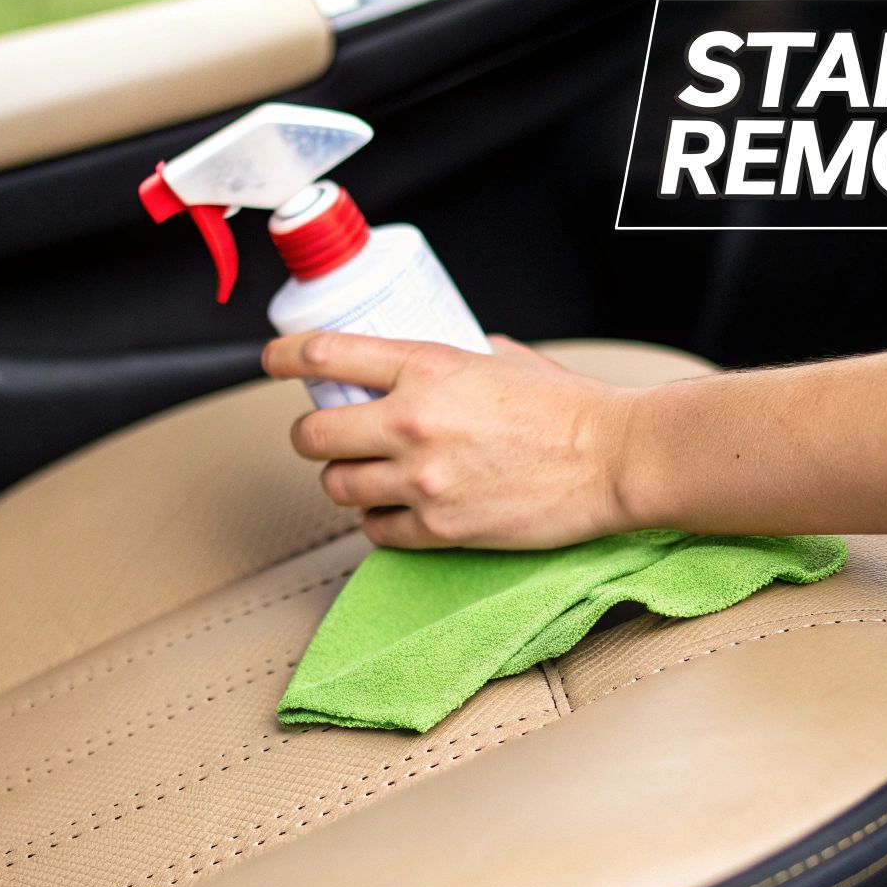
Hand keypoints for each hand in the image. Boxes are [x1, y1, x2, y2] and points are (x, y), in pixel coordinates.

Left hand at [261, 332, 639, 548]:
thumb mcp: (502, 358)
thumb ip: (450, 359)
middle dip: (310, 434)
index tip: (272, 360)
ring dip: (343, 480)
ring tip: (364, 475)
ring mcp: (423, 480)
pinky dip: (377, 521)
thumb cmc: (568, 409)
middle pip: (313, 433)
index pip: (326, 355)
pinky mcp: (440, 528)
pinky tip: (394, 510)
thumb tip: (417, 365)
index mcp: (428, 366)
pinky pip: (375, 531)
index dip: (284, 357)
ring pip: (337, 487)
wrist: (613, 460)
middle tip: (323, 434)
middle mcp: (414, 422)